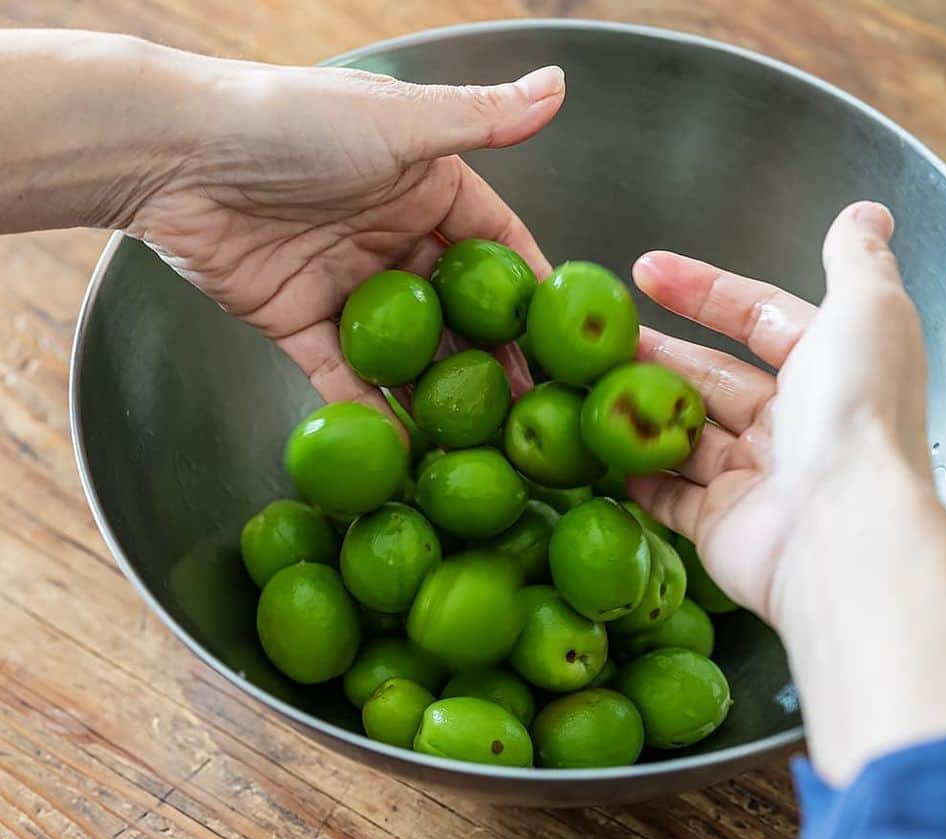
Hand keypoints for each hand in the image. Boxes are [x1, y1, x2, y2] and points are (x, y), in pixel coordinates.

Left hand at [123, 55, 563, 419]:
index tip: (568, 341)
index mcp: (425, 188)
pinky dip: (373, 410)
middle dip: (495, 358)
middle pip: (459, 310)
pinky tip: (406, 446)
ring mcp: (350, 285)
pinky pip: (346, 376)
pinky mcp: (303, 324)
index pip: (496, 248)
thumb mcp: (399, 122)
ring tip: (480, 440)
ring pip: (409, 351)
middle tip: (532, 408)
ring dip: (441, 394)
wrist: (177, 156)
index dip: (532, 294)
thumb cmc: (291, 124)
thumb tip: (558, 84)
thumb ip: (482, 119)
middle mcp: (394, 239)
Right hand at [628, 202, 931, 620]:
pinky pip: (670, 497)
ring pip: (685, 434)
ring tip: (589, 383)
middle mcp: (793, 425)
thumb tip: (867, 212)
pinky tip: (604, 450)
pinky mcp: (720, 526)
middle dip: (657, 351)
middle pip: (712, 377)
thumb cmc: (856, 414)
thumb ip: (858, 259)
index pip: (757, 318)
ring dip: (639, 407)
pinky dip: (638, 475)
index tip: (644, 270)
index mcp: (826, 369)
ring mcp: (755, 480)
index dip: (704, 291)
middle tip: (600, 335)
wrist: (841, 531)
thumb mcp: (868, 310)